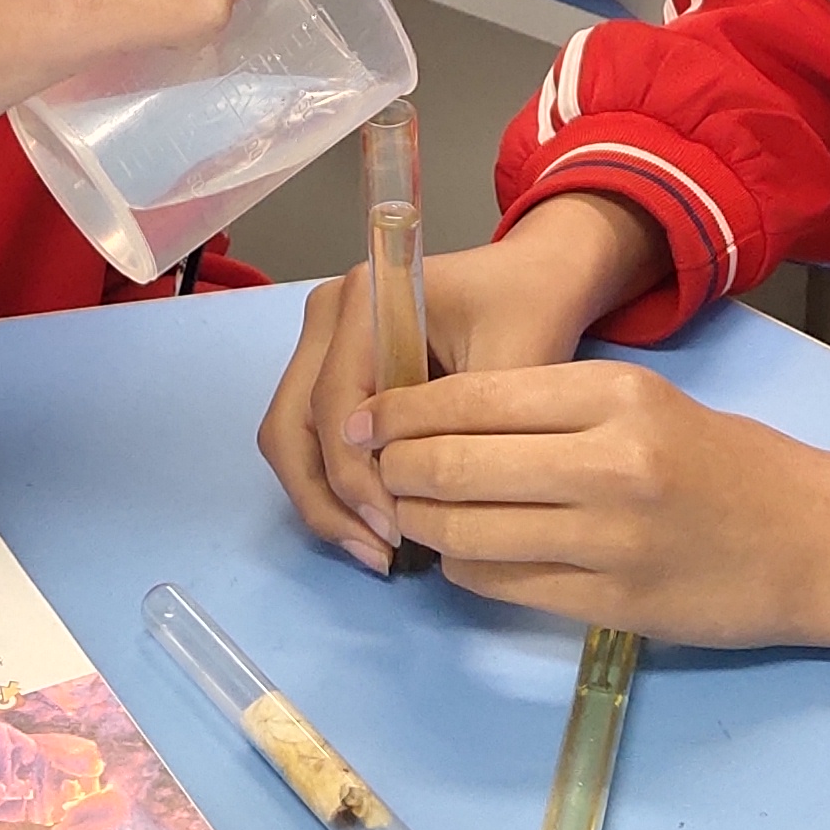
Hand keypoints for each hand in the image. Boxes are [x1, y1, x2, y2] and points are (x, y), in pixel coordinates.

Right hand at [257, 194, 666, 573]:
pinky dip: (333, 484)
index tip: (396, 531)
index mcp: (365, 299)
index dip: (356, 476)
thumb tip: (410, 492)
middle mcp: (326, 316)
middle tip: (378, 555)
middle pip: (290, 425)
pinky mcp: (333, 369)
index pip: (333, 403)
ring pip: (290, 438)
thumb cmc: (532, 309)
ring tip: (375, 551)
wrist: (539, 275)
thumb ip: (463, 420)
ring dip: (324, 500)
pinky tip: (375, 524)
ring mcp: (322, 342)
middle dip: (327, 500)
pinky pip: (310, 436)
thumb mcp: (516, 362)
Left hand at [356, 359, 829, 652]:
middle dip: (393, 472)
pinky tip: (465, 554)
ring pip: (465, 532)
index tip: (364, 422)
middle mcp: (609, 464)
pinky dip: (464, 568)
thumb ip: (547, 410)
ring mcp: (610, 541)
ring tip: (410, 516)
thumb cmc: (724, 462)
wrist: (814, 540)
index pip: (470, 399)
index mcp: (614, 395)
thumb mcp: (643, 403)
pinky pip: (501, 585)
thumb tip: (432, 425)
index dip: (399, 414)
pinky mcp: (611, 606)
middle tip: (375, 474)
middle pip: (453, 466)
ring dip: (420, 526)